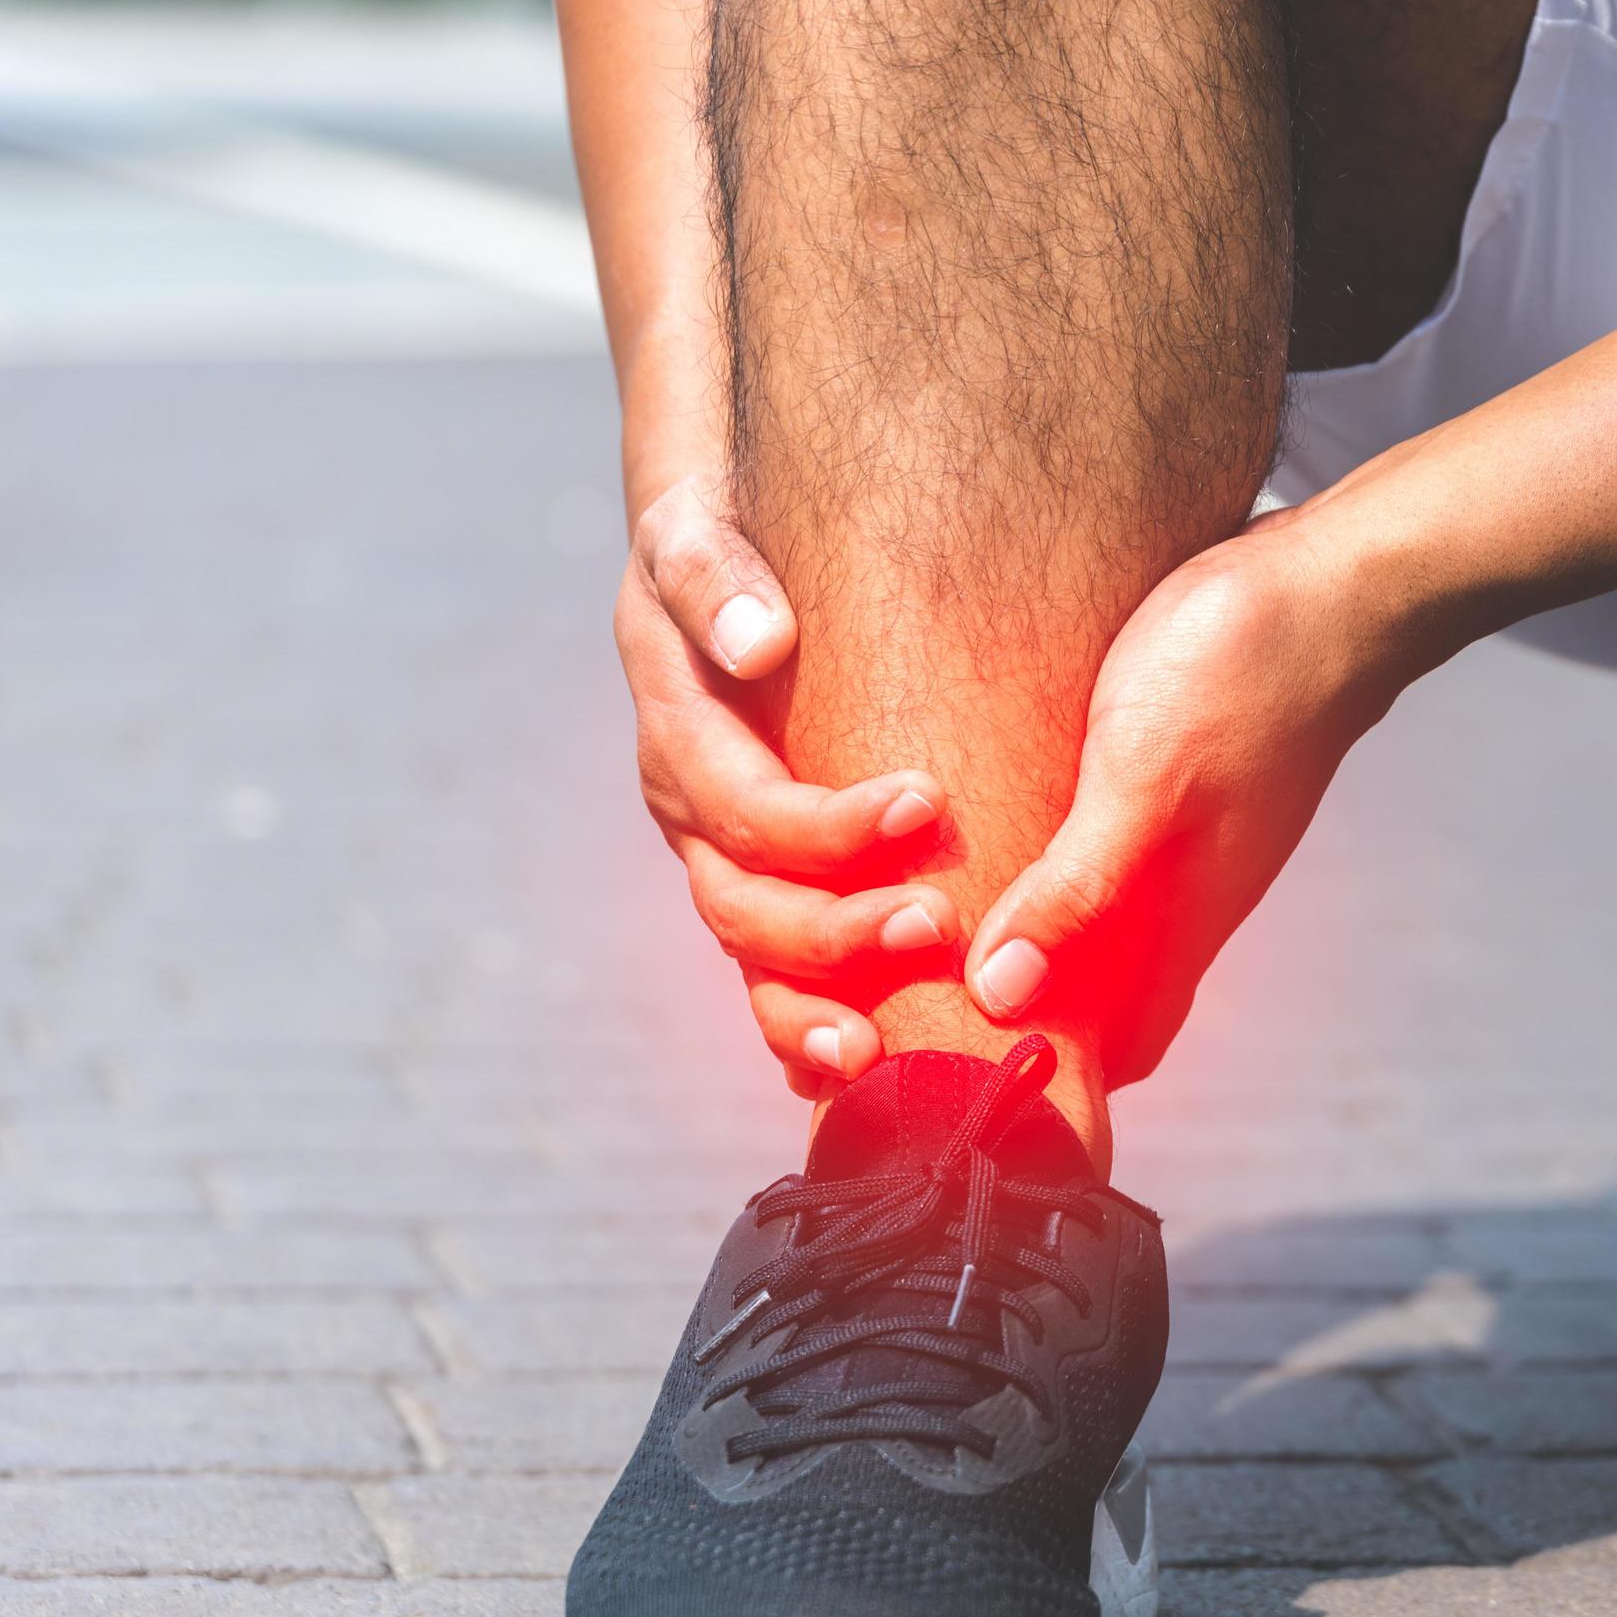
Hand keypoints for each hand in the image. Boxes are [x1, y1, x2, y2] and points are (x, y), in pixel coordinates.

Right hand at [615, 473, 954, 1094]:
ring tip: (878, 1052)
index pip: (746, 811)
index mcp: (679, 741)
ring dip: (811, 1014)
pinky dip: (806, 1031)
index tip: (925, 804)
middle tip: (937, 927)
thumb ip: (713, 580)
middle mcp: (693, 817)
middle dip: (835, 935)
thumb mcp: (695, 538)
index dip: (827, 827)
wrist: (716, 562)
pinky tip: (860, 1078)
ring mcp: (723, 863)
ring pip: (754, 965)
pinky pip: (774, 977)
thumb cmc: (718, 543)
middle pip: (746, 909)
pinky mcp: (763, 884)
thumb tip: (762, 640)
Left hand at [963, 504, 1418, 1086]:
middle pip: (1097, 1000)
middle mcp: (1182, 897)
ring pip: (1094, 928)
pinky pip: (1097, 858)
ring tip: (924, 938)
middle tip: (908, 1020)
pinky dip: (1046, 872)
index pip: (1114, 1053)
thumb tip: (1001, 995)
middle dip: (1016, 1024)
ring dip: (1026, 942)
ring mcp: (1180, 840)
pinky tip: (992, 838)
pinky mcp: (1170, 781)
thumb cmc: (1240, 674)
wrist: (1335, 580)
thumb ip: (1079, 889)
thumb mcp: (1144, 781)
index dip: (1043, 1085)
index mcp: (1180, 923)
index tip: (944, 1096)